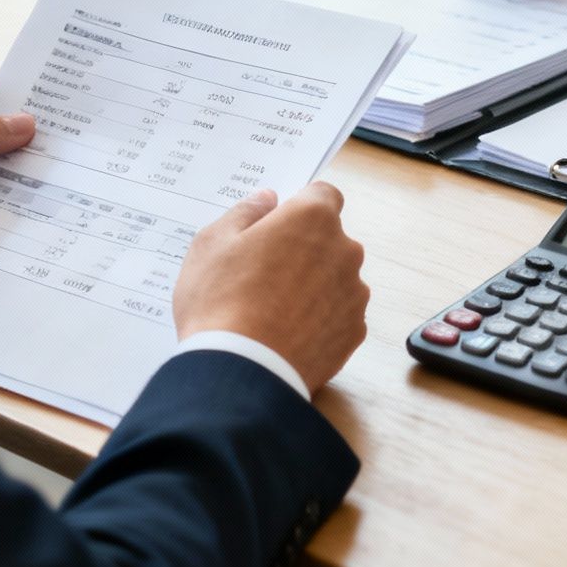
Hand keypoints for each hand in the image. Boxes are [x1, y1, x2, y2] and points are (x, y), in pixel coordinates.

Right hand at [172, 182, 368, 394]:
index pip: (322, 195)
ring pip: (335, 278)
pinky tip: (287, 334)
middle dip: (304, 249)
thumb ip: (245, 212)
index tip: (275, 227)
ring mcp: (354, 293)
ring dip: (314, 286)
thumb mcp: (212, 243)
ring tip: (273, 310)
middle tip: (263, 273)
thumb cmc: (221, 301)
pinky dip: (319, 320)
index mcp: (313, 218)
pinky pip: (338, 315)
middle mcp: (344, 250)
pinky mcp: (354, 332)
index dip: (298, 208)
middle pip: (329, 239)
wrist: (242, 371)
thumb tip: (268, 200)